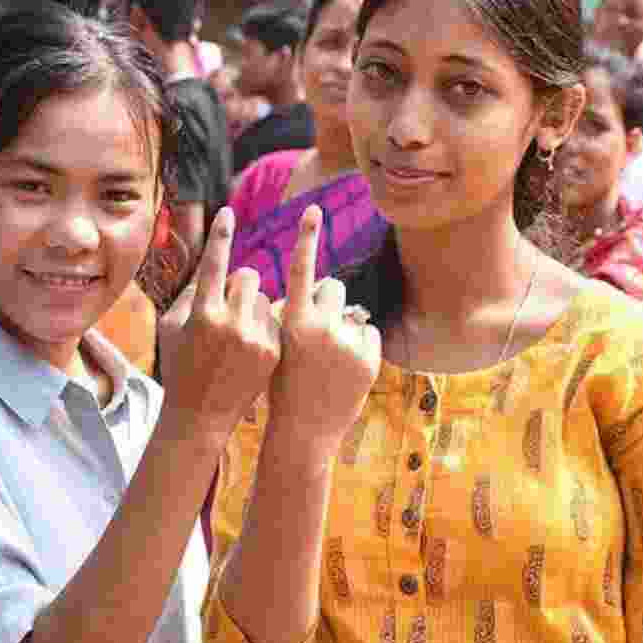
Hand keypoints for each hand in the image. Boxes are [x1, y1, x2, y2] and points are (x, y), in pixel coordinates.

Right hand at [158, 207, 280, 437]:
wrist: (201, 416)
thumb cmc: (180, 366)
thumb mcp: (170, 328)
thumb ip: (190, 293)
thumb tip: (213, 266)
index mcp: (202, 315)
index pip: (214, 263)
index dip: (220, 235)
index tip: (228, 211)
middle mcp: (232, 324)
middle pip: (248, 276)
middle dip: (240, 285)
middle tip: (229, 306)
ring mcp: (257, 339)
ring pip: (264, 298)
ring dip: (252, 306)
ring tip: (237, 336)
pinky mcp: (275, 352)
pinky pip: (275, 319)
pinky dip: (264, 326)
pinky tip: (249, 350)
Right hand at [268, 205, 381, 442]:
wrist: (302, 433)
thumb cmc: (278, 387)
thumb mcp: (273, 345)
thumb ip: (284, 312)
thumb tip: (309, 285)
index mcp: (290, 322)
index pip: (300, 269)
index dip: (306, 237)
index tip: (313, 210)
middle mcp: (321, 328)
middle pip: (333, 286)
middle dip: (328, 299)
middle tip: (317, 328)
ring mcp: (348, 343)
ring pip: (352, 309)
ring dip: (343, 321)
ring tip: (329, 355)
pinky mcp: (370, 358)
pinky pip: (368, 331)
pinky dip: (359, 344)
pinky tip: (344, 368)